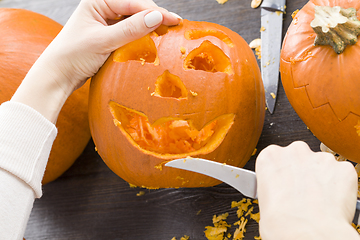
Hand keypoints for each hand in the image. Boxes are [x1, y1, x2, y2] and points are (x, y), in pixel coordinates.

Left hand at [11, 0, 180, 122]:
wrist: (58, 75)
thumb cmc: (74, 55)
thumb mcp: (104, 41)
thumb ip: (130, 29)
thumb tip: (156, 17)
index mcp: (98, 0)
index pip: (133, 2)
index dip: (155, 11)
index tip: (174, 20)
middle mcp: (102, 7)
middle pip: (135, 8)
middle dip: (154, 16)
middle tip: (174, 25)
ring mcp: (105, 21)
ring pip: (134, 19)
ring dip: (149, 26)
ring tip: (167, 32)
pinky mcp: (108, 34)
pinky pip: (129, 31)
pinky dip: (141, 35)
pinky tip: (151, 40)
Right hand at [256, 141, 359, 239]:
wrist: (307, 235)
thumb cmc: (282, 223)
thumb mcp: (263, 200)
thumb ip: (273, 187)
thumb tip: (281, 195)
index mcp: (270, 156)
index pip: (275, 158)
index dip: (280, 173)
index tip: (283, 183)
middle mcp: (295, 151)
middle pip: (298, 156)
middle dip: (301, 172)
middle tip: (300, 194)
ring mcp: (321, 159)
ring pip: (322, 165)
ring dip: (321, 179)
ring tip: (318, 202)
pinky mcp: (343, 169)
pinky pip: (342, 175)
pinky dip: (340, 187)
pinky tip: (332, 203)